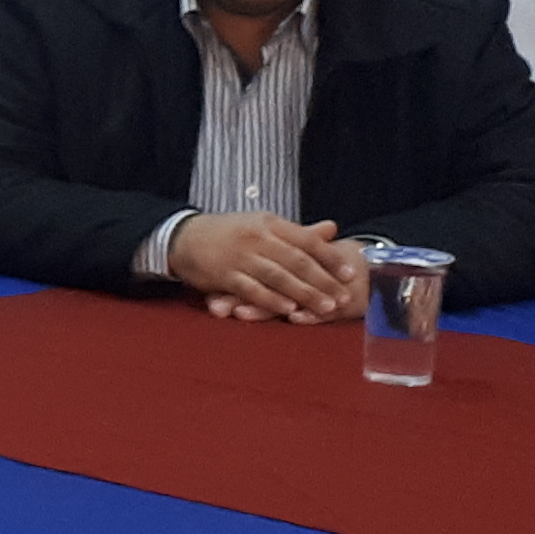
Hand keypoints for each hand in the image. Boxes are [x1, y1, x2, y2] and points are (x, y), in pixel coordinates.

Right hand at [168, 212, 362, 324]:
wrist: (184, 237)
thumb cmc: (229, 232)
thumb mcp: (263, 225)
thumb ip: (298, 232)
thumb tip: (331, 229)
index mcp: (269, 223)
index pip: (306, 240)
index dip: (330, 257)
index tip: (350, 272)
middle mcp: (257, 237)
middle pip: (296, 260)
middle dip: (323, 280)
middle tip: (343, 297)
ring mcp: (240, 257)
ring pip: (278, 276)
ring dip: (304, 293)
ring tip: (325, 307)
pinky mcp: (224, 275)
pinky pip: (252, 289)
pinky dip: (271, 300)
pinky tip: (289, 310)